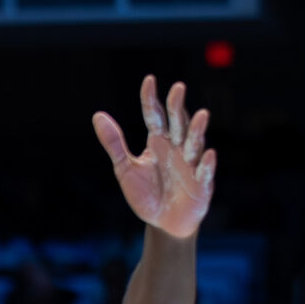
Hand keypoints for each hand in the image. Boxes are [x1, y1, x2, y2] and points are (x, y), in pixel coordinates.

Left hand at [93, 76, 215, 240]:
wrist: (162, 223)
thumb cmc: (146, 193)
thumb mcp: (125, 169)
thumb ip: (114, 143)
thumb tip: (97, 115)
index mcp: (158, 141)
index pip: (154, 116)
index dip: (151, 99)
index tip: (149, 80)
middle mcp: (177, 147)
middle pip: (177, 123)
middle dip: (178, 107)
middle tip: (178, 87)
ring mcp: (191, 164)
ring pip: (195, 143)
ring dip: (197, 130)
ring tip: (201, 115)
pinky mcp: (201, 184)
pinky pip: (204, 173)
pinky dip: (206, 165)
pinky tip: (207, 154)